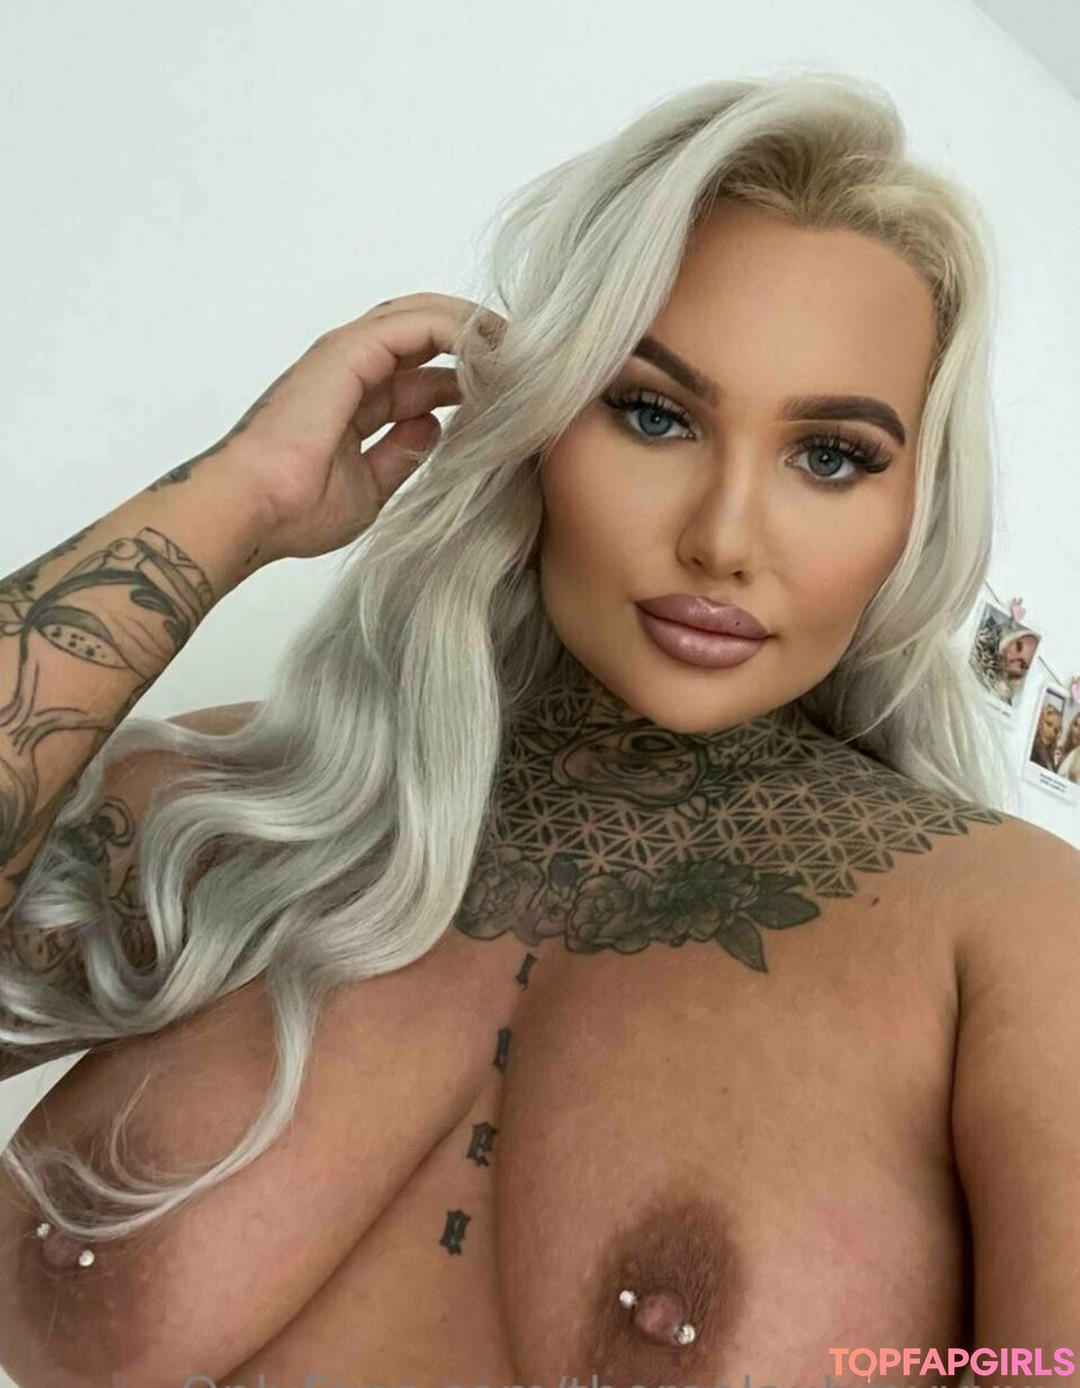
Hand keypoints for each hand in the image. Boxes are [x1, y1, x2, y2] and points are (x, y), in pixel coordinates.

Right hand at [215, 292, 506, 562]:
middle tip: (525, 362)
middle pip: (424, 334)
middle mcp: (350, 370)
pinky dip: (458, 330)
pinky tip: (492, 349)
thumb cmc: (295, 510)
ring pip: (423, 317)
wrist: (254, 509)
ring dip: (473, 329)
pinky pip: (417, 324)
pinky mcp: (349, 351)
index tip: (510, 393)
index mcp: (353, 402)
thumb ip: (400, 455)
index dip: (465, 376)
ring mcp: (347, 355)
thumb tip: (432, 429)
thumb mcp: (369, 489)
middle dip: (475, 342)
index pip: (420, 373)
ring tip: (519, 349)